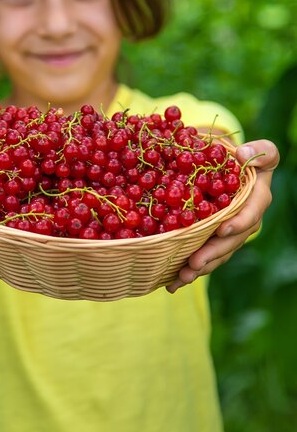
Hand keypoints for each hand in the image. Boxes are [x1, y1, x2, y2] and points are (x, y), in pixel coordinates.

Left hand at [166, 139, 278, 293]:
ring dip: (200, 267)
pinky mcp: (213, 240)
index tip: (222, 229)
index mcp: (257, 198)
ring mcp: (230, 233)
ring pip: (218, 254)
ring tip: (181, 277)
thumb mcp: (255, 149)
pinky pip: (205, 256)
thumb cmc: (239, 156)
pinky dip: (190, 269)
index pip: (252, 211)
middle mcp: (246, 220)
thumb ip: (258, 151)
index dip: (239, 222)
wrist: (225, 168)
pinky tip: (172, 282)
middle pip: (232, 241)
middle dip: (213, 253)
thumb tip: (244, 154)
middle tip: (194, 263)